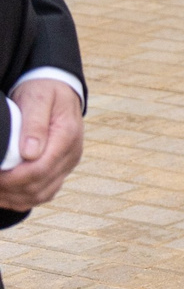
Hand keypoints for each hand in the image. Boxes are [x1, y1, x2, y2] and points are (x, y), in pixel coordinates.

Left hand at [0, 79, 82, 211]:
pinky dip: (24, 198)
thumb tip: (31, 153)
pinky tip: (7, 194)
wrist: (58, 89)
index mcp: (67, 136)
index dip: (14, 178)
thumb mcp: (37, 99)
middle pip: (39, 186)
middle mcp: (72, 153)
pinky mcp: (61, 168)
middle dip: (10, 189)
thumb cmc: (44, 91)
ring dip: (15, 197)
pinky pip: (44, 193)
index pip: (40, 169)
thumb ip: (34, 123)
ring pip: (41, 194)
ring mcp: (68, 163)